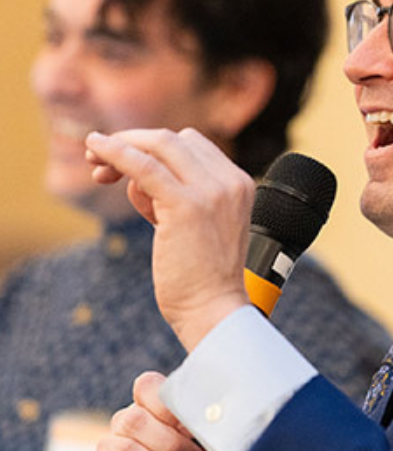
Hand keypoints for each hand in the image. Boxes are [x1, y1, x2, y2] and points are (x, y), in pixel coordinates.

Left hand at [86, 127, 252, 349]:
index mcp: (239, 183)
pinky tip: (95, 148)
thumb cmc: (202, 278)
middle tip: (99, 162)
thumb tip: (135, 179)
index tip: (124, 165)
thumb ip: (176, 196)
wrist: (213, 311)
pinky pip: (144, 166)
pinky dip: (116, 152)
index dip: (153, 147)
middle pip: (173, 140)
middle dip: (133, 143)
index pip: (192, 145)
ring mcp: (210, 191)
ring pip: (158, 146)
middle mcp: (229, 182)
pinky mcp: (186, 205)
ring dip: (121, 147)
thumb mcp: (197, 226)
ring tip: (95, 165)